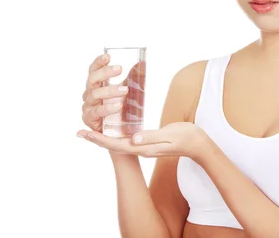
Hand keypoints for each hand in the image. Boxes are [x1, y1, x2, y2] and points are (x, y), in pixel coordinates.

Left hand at [77, 122, 209, 160]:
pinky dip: (116, 133)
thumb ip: (152, 137)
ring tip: (91, 130)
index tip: (84, 133)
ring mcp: (145, 147)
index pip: (116, 144)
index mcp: (144, 148)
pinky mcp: (148, 142)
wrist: (198, 145)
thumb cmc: (186, 138)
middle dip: (96, 138)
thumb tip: (133, 138)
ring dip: (104, 136)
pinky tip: (113, 129)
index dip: (99, 139)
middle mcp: (141, 149)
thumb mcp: (170, 135)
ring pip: (119, 142)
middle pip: (113, 145)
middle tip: (80, 132)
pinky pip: (127, 139)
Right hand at [81, 53, 144, 131]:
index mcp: (97, 85)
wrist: (117, 132)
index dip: (99, 62)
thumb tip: (141, 63)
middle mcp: (89, 94)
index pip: (94, 70)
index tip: (108, 56)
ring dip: (109, 90)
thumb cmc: (119, 108)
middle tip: (119, 69)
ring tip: (124, 90)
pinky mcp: (90, 120)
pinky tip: (117, 106)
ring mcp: (88, 107)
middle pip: (92, 80)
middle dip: (104, 73)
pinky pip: (96, 112)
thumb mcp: (127, 91)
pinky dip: (107, 108)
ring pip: (94, 95)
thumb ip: (132, 78)